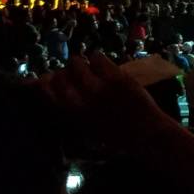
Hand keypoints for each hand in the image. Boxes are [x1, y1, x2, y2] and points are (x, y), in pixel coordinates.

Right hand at [44, 52, 172, 149]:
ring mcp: (98, 87)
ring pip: (76, 63)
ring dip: (80, 63)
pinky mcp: (115, 77)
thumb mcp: (87, 128)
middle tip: (76, 74)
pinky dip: (97, 58)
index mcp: (72, 115)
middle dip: (65, 72)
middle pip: (60, 75)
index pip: (47, 91)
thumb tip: (55, 92)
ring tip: (89, 68)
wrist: (147, 133)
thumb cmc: (117, 136)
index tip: (53, 80)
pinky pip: (97, 57)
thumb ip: (71, 111)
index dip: (46, 82)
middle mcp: (81, 100)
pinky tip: (103, 65)